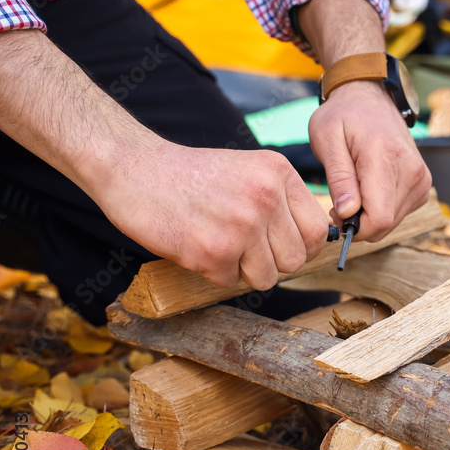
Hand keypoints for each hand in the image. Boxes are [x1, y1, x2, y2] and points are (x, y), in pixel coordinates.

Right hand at [98, 141, 330, 289]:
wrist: (133, 167)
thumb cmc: (192, 175)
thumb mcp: (249, 171)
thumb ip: (282, 201)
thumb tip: (315, 243)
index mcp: (279, 174)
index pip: (316, 231)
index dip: (300, 246)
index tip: (280, 245)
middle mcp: (266, 198)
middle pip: (295, 260)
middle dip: (270, 261)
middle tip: (241, 246)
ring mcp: (241, 225)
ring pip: (267, 277)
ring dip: (241, 270)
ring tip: (217, 242)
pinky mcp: (214, 251)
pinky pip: (228, 282)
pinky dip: (210, 271)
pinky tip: (194, 244)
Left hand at [309, 80, 431, 241]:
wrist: (370, 96)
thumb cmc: (344, 115)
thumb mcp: (327, 139)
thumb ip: (338, 179)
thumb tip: (347, 213)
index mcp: (386, 158)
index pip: (378, 218)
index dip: (353, 228)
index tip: (335, 212)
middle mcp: (412, 171)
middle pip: (384, 225)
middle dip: (358, 222)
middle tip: (340, 200)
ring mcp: (422, 179)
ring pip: (392, 222)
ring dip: (369, 215)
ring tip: (354, 189)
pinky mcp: (423, 185)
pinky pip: (399, 214)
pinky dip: (381, 208)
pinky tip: (370, 187)